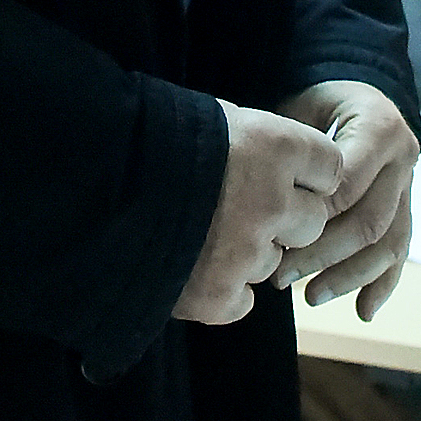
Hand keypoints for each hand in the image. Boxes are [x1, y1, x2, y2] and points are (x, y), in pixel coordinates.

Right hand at [173, 103, 343, 325]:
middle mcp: (272, 200)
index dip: (306, 175)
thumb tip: (292, 166)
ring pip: (275, 261)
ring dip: (249, 252)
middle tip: (242, 208)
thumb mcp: (217, 120)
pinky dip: (224, 290)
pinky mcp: (218, 294)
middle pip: (314, 221)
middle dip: (287, 218)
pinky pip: (244, 300)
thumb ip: (262, 146)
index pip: (331, 170)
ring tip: (203, 233)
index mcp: (276, 146)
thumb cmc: (153, 137)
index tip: (280, 174)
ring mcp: (246, 251)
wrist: (89, 178)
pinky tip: (194, 267)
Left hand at [276, 81, 417, 318]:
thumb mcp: (302, 110)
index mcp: (380, 128)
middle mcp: (404, 159)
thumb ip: (295, 150)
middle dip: (324, 255)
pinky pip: (401, 251)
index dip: (313, 215)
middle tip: (282, 275)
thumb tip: (267, 198)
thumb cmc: (318, 104)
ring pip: (389, 244)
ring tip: (310, 297)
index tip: (275, 237)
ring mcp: (410, 187)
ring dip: (349, 276)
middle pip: (369, 221)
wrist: (358, 95)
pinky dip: (383, 284)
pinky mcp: (407, 209)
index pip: (348, 184)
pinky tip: (362, 311)